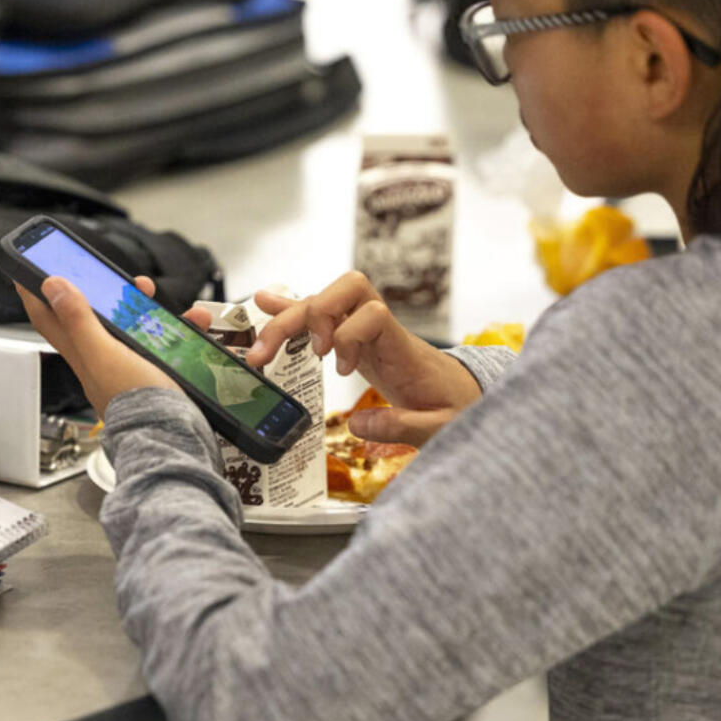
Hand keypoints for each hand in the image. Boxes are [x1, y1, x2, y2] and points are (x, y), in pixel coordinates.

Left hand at [17, 275, 212, 417]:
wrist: (172, 441)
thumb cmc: (135, 403)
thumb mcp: (104, 354)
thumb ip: (79, 320)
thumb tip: (52, 285)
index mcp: (83, 354)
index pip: (49, 318)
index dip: (35, 292)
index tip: (26, 268)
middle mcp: (104, 360)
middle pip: (98, 317)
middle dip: (112, 293)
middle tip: (127, 280)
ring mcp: (131, 368)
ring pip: (139, 328)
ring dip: (156, 312)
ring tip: (178, 308)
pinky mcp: (158, 376)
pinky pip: (168, 345)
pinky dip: (182, 333)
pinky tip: (197, 328)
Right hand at [245, 272, 481, 445]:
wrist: (462, 394)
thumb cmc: (455, 406)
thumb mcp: (440, 426)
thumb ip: (402, 426)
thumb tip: (356, 426)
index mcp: (402, 346)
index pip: (373, 313)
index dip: (350, 335)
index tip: (343, 370)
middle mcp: (381, 329)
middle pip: (342, 294)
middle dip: (308, 316)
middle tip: (288, 353)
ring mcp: (364, 331)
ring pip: (325, 302)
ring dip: (289, 319)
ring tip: (259, 347)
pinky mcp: (352, 340)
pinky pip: (322, 318)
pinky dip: (293, 312)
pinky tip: (266, 306)